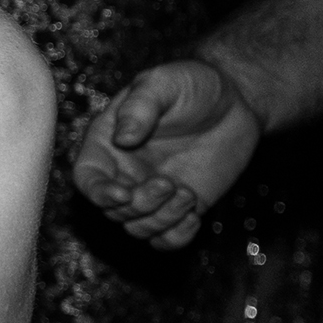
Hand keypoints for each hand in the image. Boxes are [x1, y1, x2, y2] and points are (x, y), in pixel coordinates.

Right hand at [71, 58, 264, 250]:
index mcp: (107, 143)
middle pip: (113, 210)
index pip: (87, 179)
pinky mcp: (179, 207)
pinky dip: (177, 237)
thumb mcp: (164, 82)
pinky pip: (166, 240)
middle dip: (140, 205)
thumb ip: (141, 106)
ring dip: (161, 220)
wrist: (235, 101)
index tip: (123, 193)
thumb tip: (123, 138)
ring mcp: (151, 193)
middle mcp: (123, 173)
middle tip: (170, 183)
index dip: (98, 193)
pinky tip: (195, 214)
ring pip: (138, 228)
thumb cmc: (192, 85)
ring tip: (187, 194)